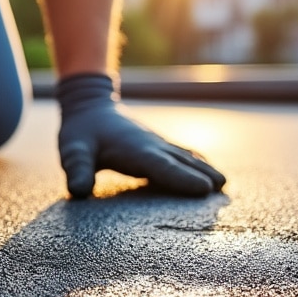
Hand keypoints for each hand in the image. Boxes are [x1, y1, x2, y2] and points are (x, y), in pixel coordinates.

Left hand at [57, 73, 225, 197]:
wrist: (90, 105)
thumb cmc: (80, 132)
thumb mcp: (73, 150)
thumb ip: (77, 169)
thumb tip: (79, 191)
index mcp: (136, 150)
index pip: (162, 167)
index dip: (182, 178)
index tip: (204, 189)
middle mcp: (152, 146)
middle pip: (182, 162)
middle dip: (203, 176)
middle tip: (224, 191)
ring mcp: (158, 144)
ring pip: (186, 157)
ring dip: (205, 169)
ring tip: (224, 185)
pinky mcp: (158, 146)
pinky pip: (183, 155)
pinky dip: (199, 163)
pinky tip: (211, 172)